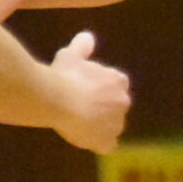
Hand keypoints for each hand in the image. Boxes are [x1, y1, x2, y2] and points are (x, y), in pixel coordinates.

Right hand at [49, 30, 130, 153]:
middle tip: (79, 106)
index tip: (85, 89)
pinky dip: (98, 143)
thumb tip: (87, 36)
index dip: (100, 88)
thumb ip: (82, 47)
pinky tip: (85, 139)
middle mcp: (123, 101)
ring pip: (110, 126)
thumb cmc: (65, 75)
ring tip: (78, 122)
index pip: (115, 85)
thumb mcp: (71, 55)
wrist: (59, 99)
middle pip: (114, 106)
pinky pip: (106, 145)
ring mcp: (116, 123)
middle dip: (101, 107)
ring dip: (99, 125)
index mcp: (119, 81)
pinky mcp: (106, 140)